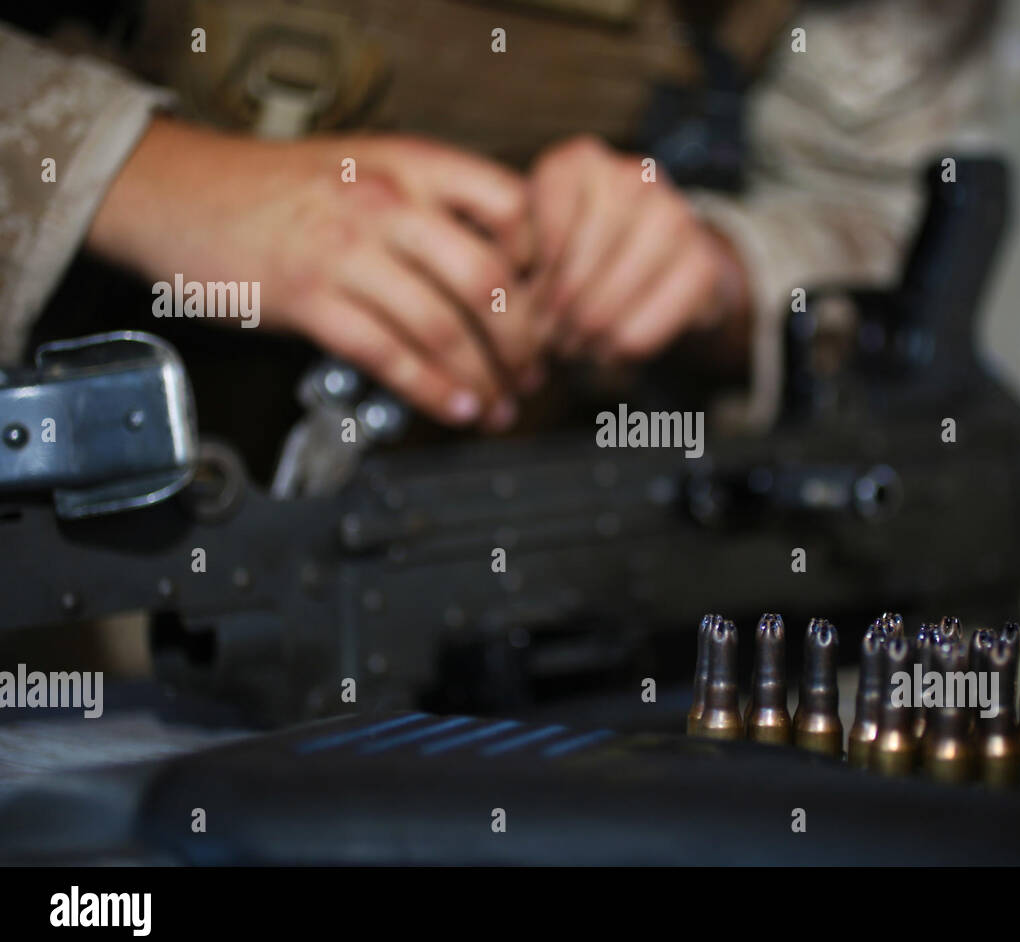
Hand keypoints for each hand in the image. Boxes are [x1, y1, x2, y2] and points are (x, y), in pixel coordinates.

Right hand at [87, 118, 539, 428]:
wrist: (178, 188)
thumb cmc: (279, 187)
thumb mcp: (370, 168)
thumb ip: (433, 206)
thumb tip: (501, 267)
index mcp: (413, 164)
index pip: (513, 207)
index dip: (542, 263)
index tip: (550, 304)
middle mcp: (388, 203)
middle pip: (489, 279)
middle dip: (523, 340)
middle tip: (534, 371)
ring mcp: (346, 251)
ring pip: (443, 326)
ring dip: (484, 377)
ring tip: (500, 404)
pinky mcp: (309, 298)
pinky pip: (389, 354)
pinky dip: (433, 390)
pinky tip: (455, 407)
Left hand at [528, 135, 749, 363]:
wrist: (662, 256)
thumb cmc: (582, 247)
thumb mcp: (535, 237)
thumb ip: (513, 254)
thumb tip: (507, 298)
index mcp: (578, 161)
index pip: (542, 234)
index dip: (530, 282)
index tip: (525, 304)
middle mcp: (631, 176)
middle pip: (576, 271)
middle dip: (555, 317)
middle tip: (548, 340)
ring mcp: (675, 214)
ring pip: (608, 302)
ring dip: (585, 338)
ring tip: (575, 347)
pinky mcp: (703, 262)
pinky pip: (645, 326)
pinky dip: (621, 347)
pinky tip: (609, 348)